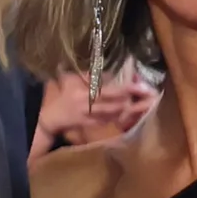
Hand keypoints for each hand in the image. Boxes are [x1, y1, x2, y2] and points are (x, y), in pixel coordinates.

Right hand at [30, 66, 158, 160]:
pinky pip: (107, 121)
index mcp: (82, 89)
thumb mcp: (71, 78)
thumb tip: (110, 72)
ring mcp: (87, 115)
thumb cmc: (63, 94)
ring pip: (111, 113)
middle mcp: (85, 102)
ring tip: (140, 102)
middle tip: (144, 94)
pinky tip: (127, 112)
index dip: (122, 88)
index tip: (136, 85)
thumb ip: (89, 74)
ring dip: (126, 108)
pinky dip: (117, 117)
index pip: (105, 88)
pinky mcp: (89, 125)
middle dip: (128, 98)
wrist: (51, 117)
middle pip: (111, 101)